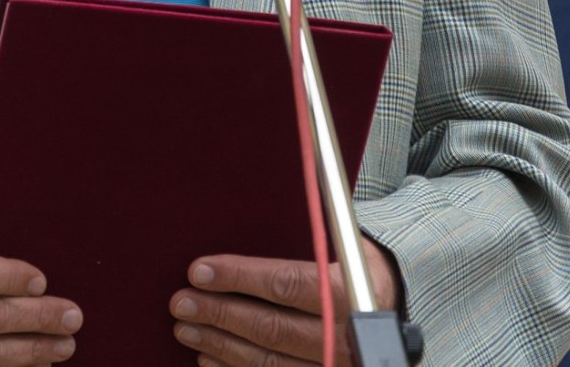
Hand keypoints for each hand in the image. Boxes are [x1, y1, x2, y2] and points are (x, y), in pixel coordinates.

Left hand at [167, 242, 401, 365]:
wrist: (388, 307)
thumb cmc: (354, 269)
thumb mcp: (344, 245)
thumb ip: (308, 238)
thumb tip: (242, 219)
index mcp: (350, 293)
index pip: (285, 284)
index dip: (238, 277)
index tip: (199, 270)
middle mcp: (344, 337)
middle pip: (271, 328)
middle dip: (219, 313)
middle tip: (181, 302)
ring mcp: (334, 366)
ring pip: (267, 362)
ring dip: (220, 344)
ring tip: (186, 328)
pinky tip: (208, 358)